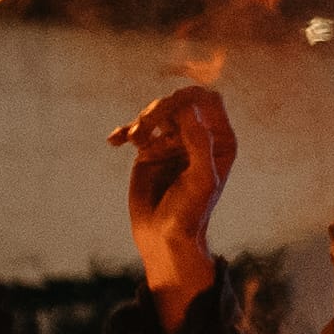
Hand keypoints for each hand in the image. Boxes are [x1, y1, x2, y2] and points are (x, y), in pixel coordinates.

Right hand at [116, 83, 237, 293]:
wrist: (164, 237)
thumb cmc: (190, 213)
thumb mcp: (201, 180)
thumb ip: (200, 143)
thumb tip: (189, 108)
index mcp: (219, 140)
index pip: (208, 101)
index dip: (190, 95)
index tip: (171, 105)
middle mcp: (198, 137)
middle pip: (180, 102)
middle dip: (161, 108)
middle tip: (144, 125)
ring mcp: (173, 143)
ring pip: (157, 112)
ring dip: (142, 120)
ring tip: (133, 139)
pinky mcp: (150, 151)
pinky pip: (137, 129)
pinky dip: (124, 131)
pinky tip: (114, 141)